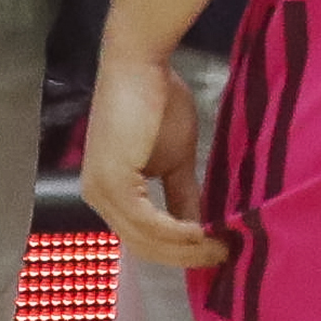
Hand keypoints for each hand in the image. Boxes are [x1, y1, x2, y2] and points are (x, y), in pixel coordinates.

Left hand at [79, 43, 220, 267]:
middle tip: (223, 257)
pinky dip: (178, 233)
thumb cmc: (156, 100)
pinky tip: (204, 233)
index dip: (178, 251)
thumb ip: (182, 195)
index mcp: (109, 193)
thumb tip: (202, 228)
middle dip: (185, 256)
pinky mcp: (112, 183)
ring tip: (220, 247)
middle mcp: (97, 197)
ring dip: (185, 249)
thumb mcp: (175, 159)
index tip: (215, 252)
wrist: (141, 64)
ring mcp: (101, 192)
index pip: (142, 237)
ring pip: (146, 239)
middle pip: (143, 245)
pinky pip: (148, 223)